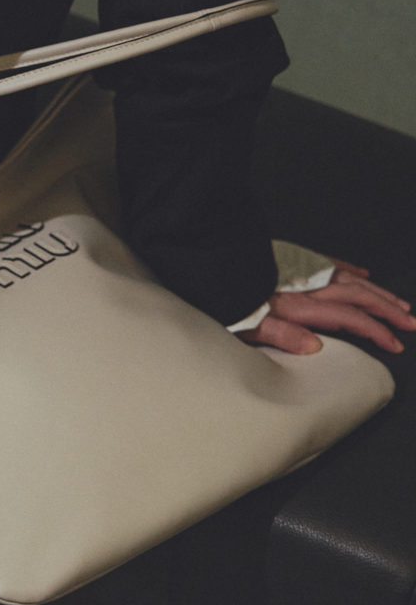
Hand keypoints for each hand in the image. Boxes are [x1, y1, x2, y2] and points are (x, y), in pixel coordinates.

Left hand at [240, 263, 414, 355]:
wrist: (208, 258)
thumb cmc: (224, 296)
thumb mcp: (248, 324)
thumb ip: (283, 334)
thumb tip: (317, 347)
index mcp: (299, 304)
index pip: (349, 318)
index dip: (376, 330)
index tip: (396, 344)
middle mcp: (306, 283)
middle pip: (357, 296)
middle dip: (387, 310)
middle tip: (411, 323)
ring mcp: (300, 268)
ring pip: (348, 278)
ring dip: (375, 291)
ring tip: (397, 303)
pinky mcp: (290, 257)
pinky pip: (328, 261)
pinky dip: (349, 268)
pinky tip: (362, 273)